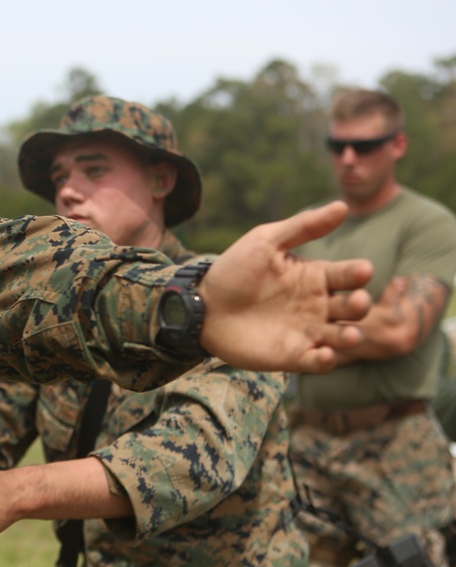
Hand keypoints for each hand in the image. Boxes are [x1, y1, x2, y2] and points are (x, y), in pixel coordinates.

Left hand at [198, 200, 372, 373]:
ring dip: (350, 337)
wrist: (203, 305)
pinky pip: (317, 362)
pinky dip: (324, 360)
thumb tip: (343, 205)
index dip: (358, 273)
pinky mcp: (293, 355)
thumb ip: (303, 227)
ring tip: (351, 335)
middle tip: (357, 302)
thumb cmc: (235, 270)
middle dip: (359, 305)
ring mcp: (308, 331)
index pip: (348, 275)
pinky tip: (324, 355)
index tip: (363, 270)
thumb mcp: (266, 241)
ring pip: (341, 336)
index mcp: (316, 276)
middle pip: (351, 307)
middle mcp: (318, 305)